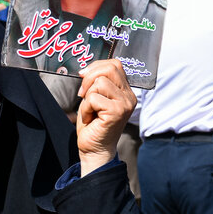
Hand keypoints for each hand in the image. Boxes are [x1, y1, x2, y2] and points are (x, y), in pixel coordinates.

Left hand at [76, 60, 135, 174]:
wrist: (94, 149)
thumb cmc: (93, 124)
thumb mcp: (95, 97)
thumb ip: (97, 82)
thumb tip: (87, 69)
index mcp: (125, 91)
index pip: (115, 65)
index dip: (96, 67)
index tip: (85, 78)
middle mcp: (129, 96)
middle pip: (109, 68)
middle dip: (89, 78)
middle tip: (83, 93)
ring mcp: (125, 104)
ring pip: (99, 82)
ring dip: (87, 97)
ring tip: (90, 110)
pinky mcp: (117, 112)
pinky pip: (93, 98)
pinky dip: (86, 108)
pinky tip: (90, 118)